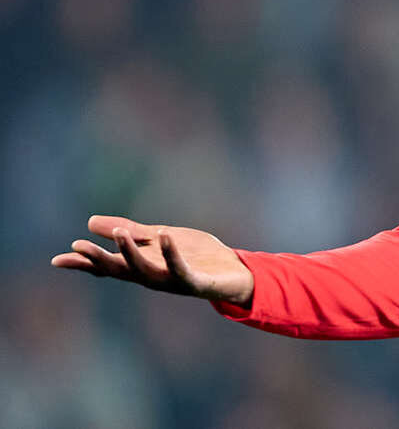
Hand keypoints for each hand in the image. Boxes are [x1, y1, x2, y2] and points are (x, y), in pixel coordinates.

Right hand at [51, 215, 254, 306]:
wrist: (234, 271)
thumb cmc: (195, 256)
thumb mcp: (158, 237)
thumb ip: (130, 231)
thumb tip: (91, 222)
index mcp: (141, 266)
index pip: (107, 266)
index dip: (84, 263)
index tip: (58, 259)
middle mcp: (152, 277)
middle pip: (119, 270)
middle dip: (99, 259)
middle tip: (77, 247)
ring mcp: (171, 280)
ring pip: (145, 271)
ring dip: (130, 253)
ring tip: (119, 233)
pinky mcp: (194, 281)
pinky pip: (180, 268)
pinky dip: (171, 254)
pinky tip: (165, 236)